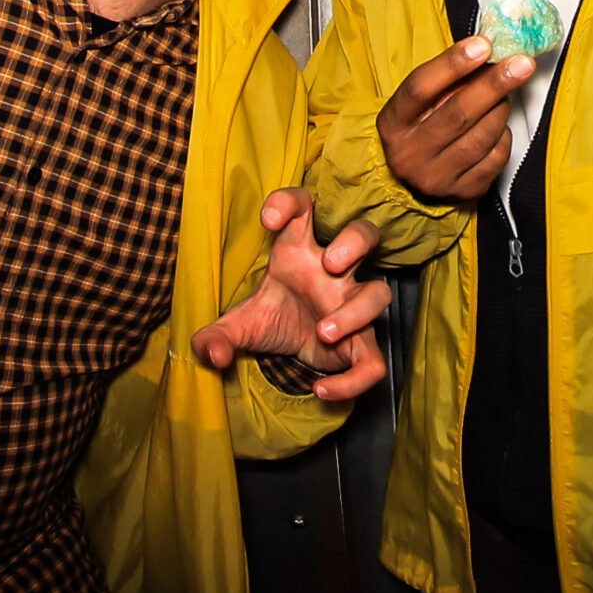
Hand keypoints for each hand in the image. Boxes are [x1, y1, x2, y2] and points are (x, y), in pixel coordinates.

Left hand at [190, 188, 391, 400]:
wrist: (291, 348)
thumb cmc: (272, 316)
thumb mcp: (238, 324)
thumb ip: (214, 337)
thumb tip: (213, 354)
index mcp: (298, 252)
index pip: (302, 208)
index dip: (289, 203)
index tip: (268, 219)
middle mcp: (332, 272)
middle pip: (364, 234)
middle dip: (354, 242)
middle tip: (330, 263)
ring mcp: (352, 304)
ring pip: (379, 293)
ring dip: (357, 310)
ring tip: (325, 330)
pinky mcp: (361, 343)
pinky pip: (373, 361)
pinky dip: (352, 379)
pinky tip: (321, 390)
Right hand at [376, 37, 532, 201]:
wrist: (418, 177)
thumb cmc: (423, 126)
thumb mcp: (423, 102)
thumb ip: (449, 80)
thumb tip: (488, 51)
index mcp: (393, 123)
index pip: (420, 88)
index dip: (452, 64)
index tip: (483, 44)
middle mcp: (409, 154)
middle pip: (456, 114)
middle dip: (493, 85)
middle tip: (521, 63)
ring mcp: (436, 178)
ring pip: (480, 138)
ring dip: (500, 109)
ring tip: (506, 94)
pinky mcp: (462, 193)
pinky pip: (495, 158)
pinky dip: (503, 135)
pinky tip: (498, 124)